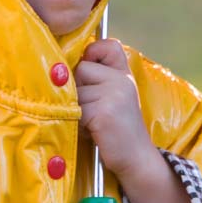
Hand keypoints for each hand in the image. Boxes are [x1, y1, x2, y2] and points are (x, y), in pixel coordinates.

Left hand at [75, 39, 157, 178]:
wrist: (136, 157)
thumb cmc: (119, 128)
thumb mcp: (115, 96)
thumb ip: (100, 78)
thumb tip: (65, 67)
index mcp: (124, 73)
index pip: (109, 45)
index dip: (94, 51)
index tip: (91, 66)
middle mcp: (121, 79)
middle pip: (81, 69)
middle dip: (80, 89)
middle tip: (93, 109)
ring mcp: (114, 94)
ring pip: (75, 90)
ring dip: (78, 108)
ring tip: (93, 121)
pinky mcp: (104, 111)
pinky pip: (76, 110)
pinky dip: (79, 122)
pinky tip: (93, 130)